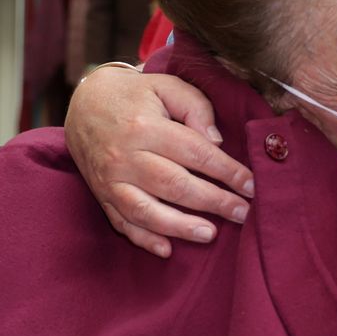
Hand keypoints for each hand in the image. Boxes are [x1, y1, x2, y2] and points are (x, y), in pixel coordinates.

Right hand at [64, 66, 254, 257]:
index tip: (251, 185)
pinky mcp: (101, 195)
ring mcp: (110, 179)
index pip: (194, 152)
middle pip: (174, 185)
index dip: (226, 171)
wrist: (84, 103)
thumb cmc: (136, 94)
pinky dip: (143, 239)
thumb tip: (217, 142)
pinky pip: (121, 222)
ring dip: (180, 226)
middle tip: (243, 214)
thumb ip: (195, 107)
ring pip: (146, 210)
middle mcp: (124, 156)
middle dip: (213, 201)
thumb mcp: (166, 85)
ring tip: (210, 234)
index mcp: (144, 126)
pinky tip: (167, 250)